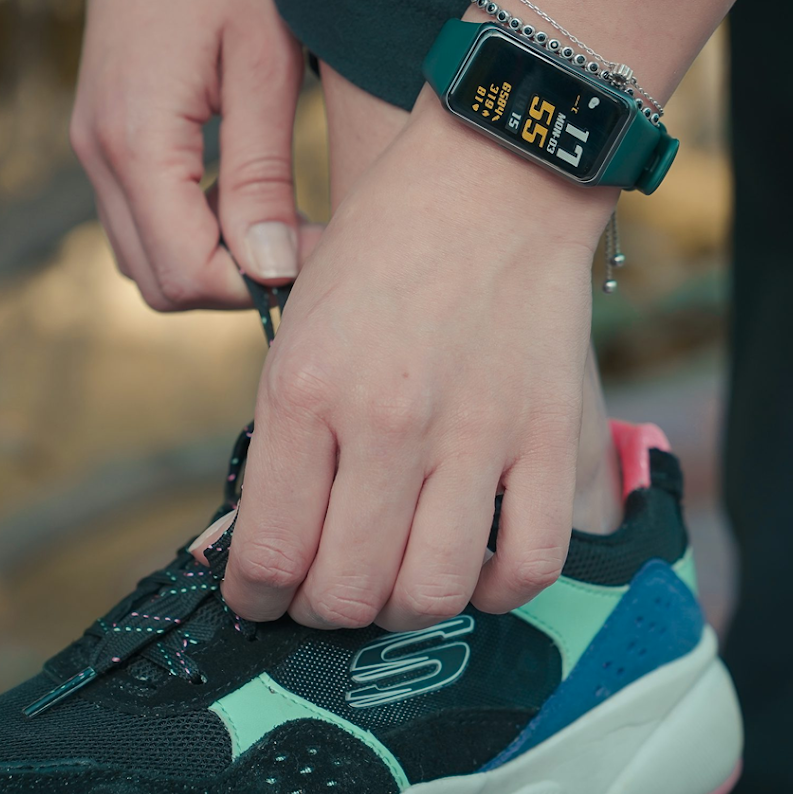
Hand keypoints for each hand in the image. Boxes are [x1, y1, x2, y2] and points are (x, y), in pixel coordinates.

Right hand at [69, 0, 315, 308]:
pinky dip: (188, 225)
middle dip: (235, 282)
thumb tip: (271, 270)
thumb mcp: (264, 63)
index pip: (188, 274)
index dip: (260, 286)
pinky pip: (138, 212)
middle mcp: (96, 151)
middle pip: (159, 280)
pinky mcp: (101, 126)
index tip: (323, 254)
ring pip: (144, 253)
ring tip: (282, 217)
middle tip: (307, 242)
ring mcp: (91, 140)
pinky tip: (242, 189)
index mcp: (134, 141)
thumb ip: (260, 175)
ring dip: (211, 256)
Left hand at [221, 92, 617, 630]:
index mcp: (306, 391)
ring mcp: (476, 432)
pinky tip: (476, 564)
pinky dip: (498, 588)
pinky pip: (530, 564)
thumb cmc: (379, 257)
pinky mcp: (549, 435)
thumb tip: (243, 553)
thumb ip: (274, 447)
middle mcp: (388, 420)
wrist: (490, 182)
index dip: (256, 599)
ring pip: (434, 593)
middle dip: (323, 611)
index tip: (261, 596)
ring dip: (406, 608)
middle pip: (348, 592)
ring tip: (397, 579)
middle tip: (327, 588)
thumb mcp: (295, 336)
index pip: (269, 554)